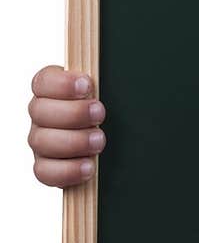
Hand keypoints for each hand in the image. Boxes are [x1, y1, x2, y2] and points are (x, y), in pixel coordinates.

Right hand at [28, 66, 106, 186]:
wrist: (113, 148)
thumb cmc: (109, 113)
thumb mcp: (110, 92)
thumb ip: (106, 80)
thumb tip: (115, 71)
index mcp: (52, 90)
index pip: (44, 81)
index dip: (62, 83)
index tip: (87, 84)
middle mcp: (41, 115)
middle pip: (40, 111)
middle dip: (73, 113)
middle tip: (100, 114)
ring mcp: (40, 141)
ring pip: (41, 141)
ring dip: (73, 141)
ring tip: (99, 141)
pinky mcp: (45, 167)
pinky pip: (44, 172)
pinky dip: (67, 170)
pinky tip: (89, 167)